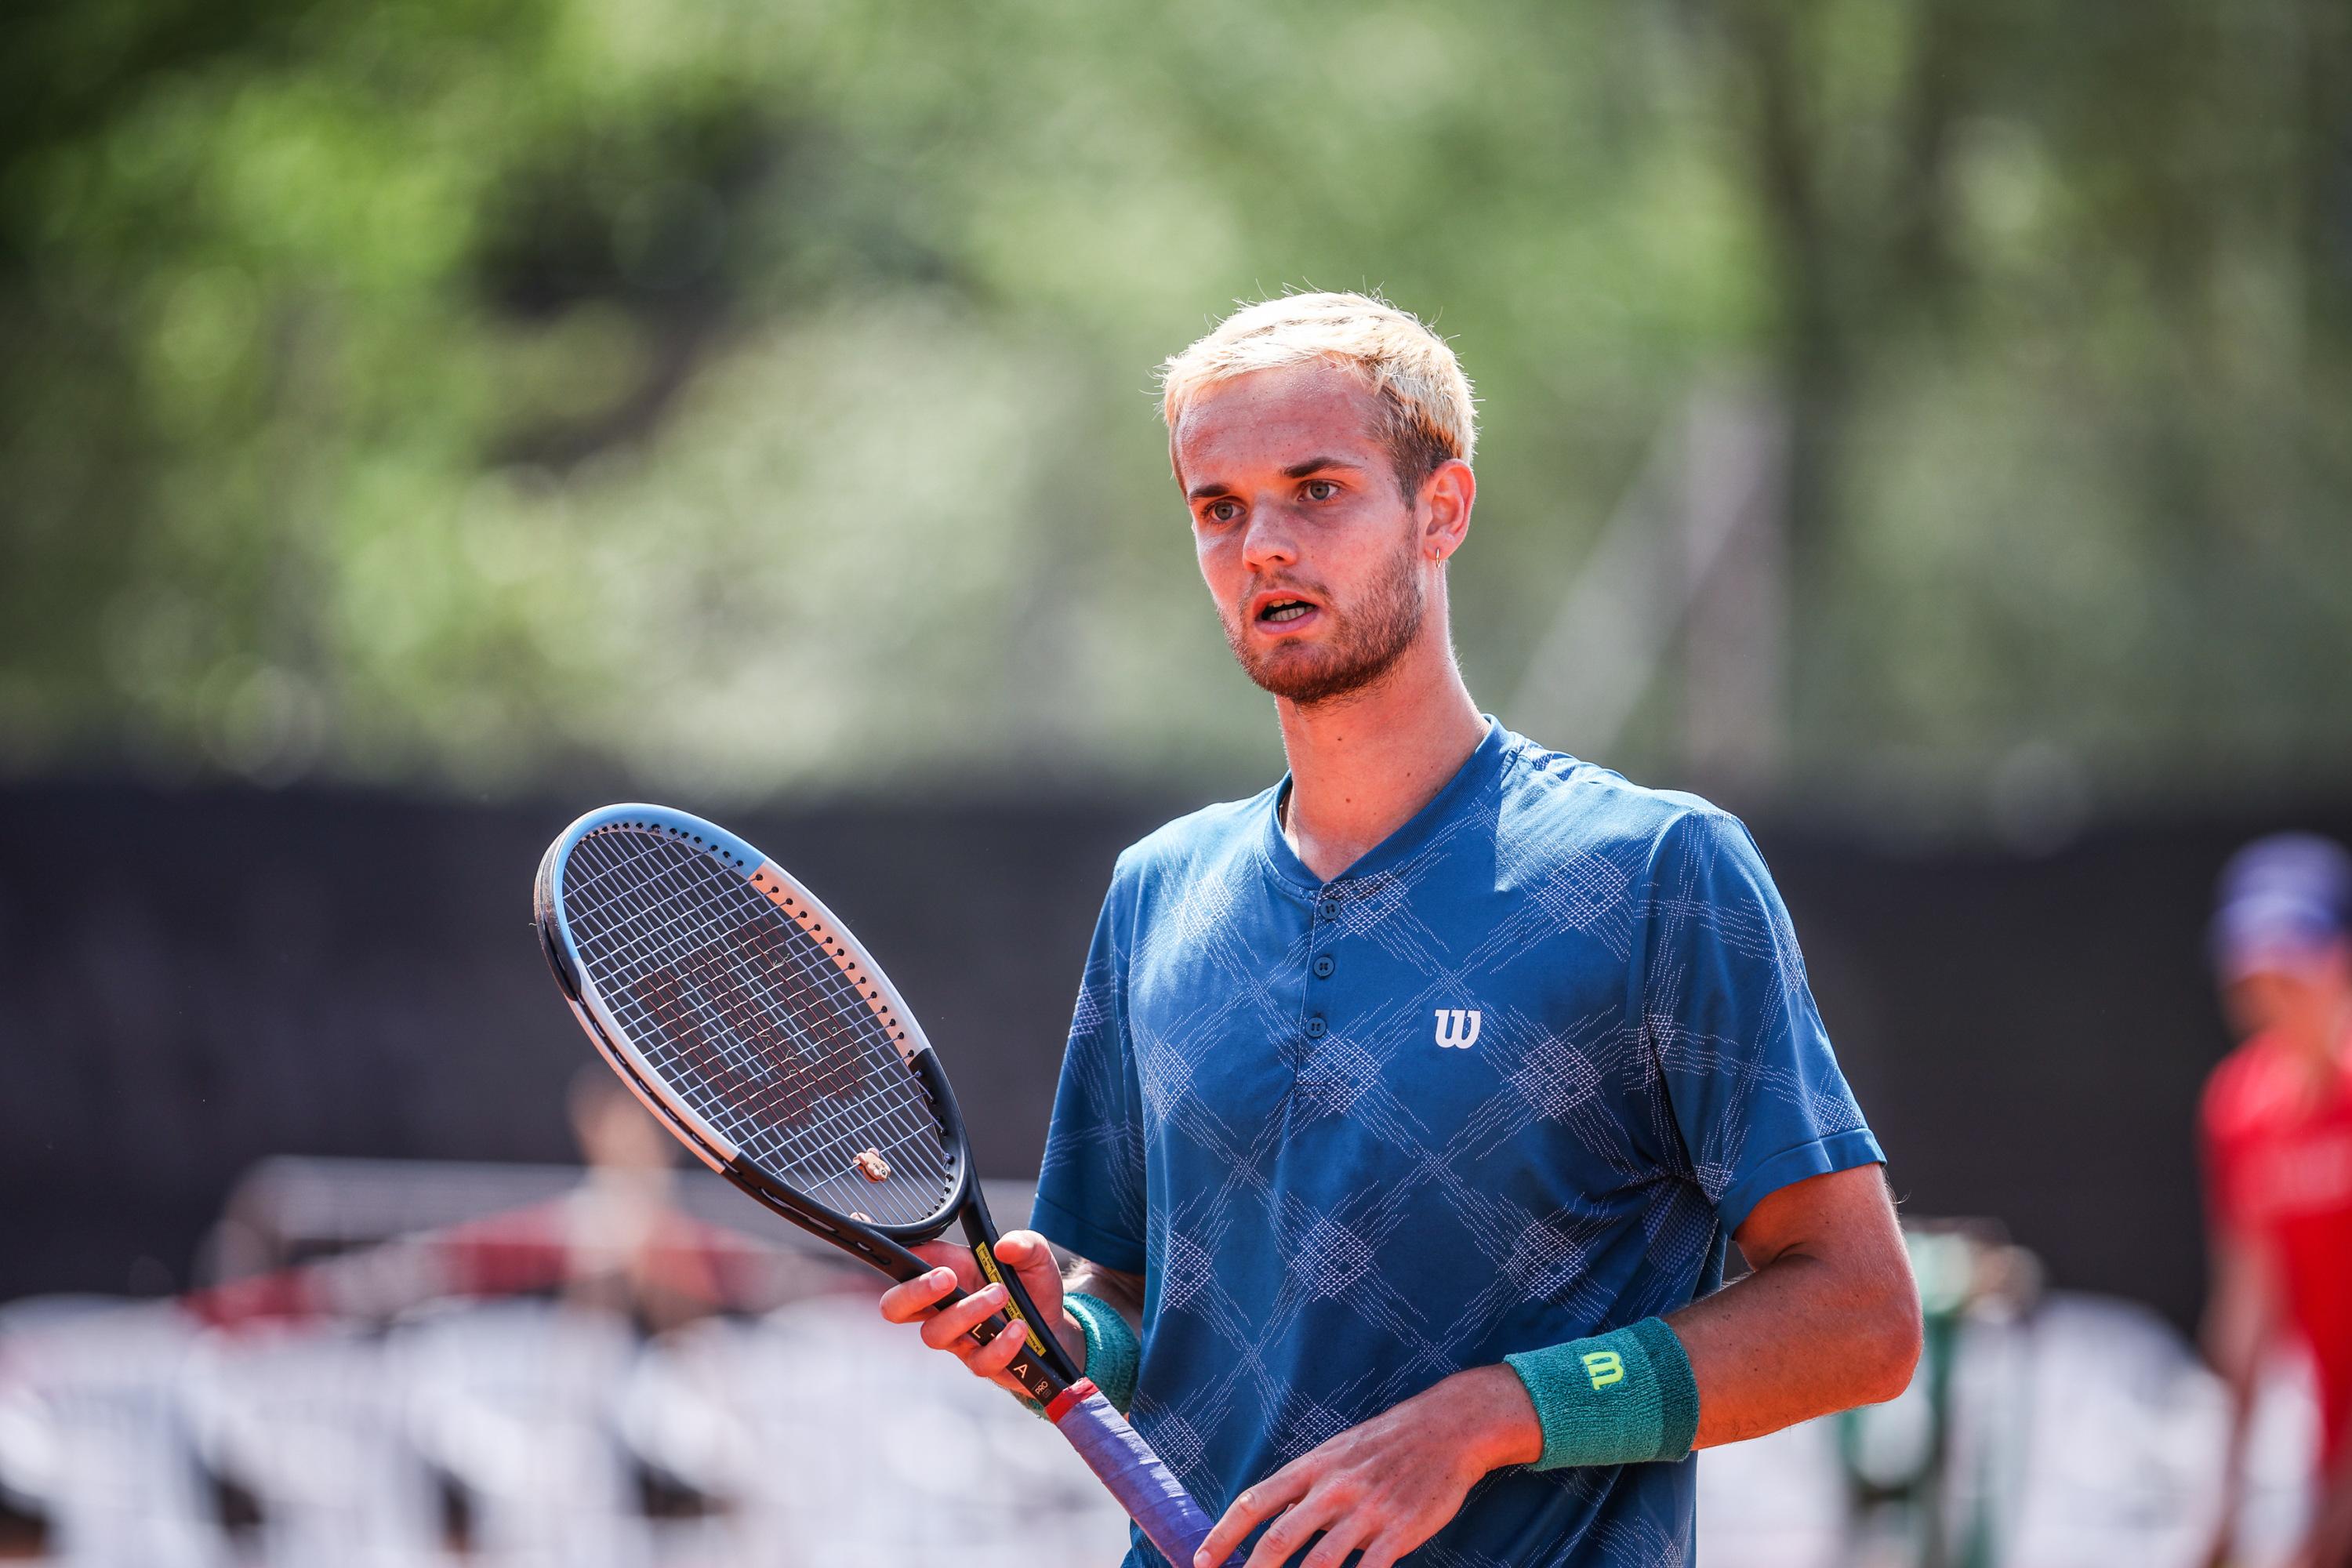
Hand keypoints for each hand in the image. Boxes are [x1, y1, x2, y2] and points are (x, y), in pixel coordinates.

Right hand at [874, 1229, 1080, 1398]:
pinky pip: (979, 1361)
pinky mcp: (982, 1363)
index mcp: (948, 1274)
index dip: (901, 1260)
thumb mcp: (1035, 1256)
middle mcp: (945, 1308)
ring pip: (935, 1334)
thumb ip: (1024, 1244)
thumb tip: (1005, 1246)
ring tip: (1000, 1295)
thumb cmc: (1032, 1287)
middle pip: (895, 1308)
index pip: (906, 1267)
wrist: (1056, 1327)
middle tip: (945, 1279)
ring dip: (967, 1312)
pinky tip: (1018, 1327)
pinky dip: (1001, 1343)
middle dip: (912, 1293)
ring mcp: (959, 1339)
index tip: (920, 1254)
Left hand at [1194, 1363, 1540, 1567]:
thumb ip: (1306, 1486)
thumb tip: (1272, 1519)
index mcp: (1313, 1467)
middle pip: (1278, 1540)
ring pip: (1317, 1565)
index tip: (1202, 1561)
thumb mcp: (1337, 1452)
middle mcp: (1333, 1488)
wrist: (1447, 1428)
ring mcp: (1366, 1512)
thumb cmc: (1386, 1443)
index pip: (1254, 1502)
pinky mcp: (1398, 1532)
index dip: (1223, 1535)